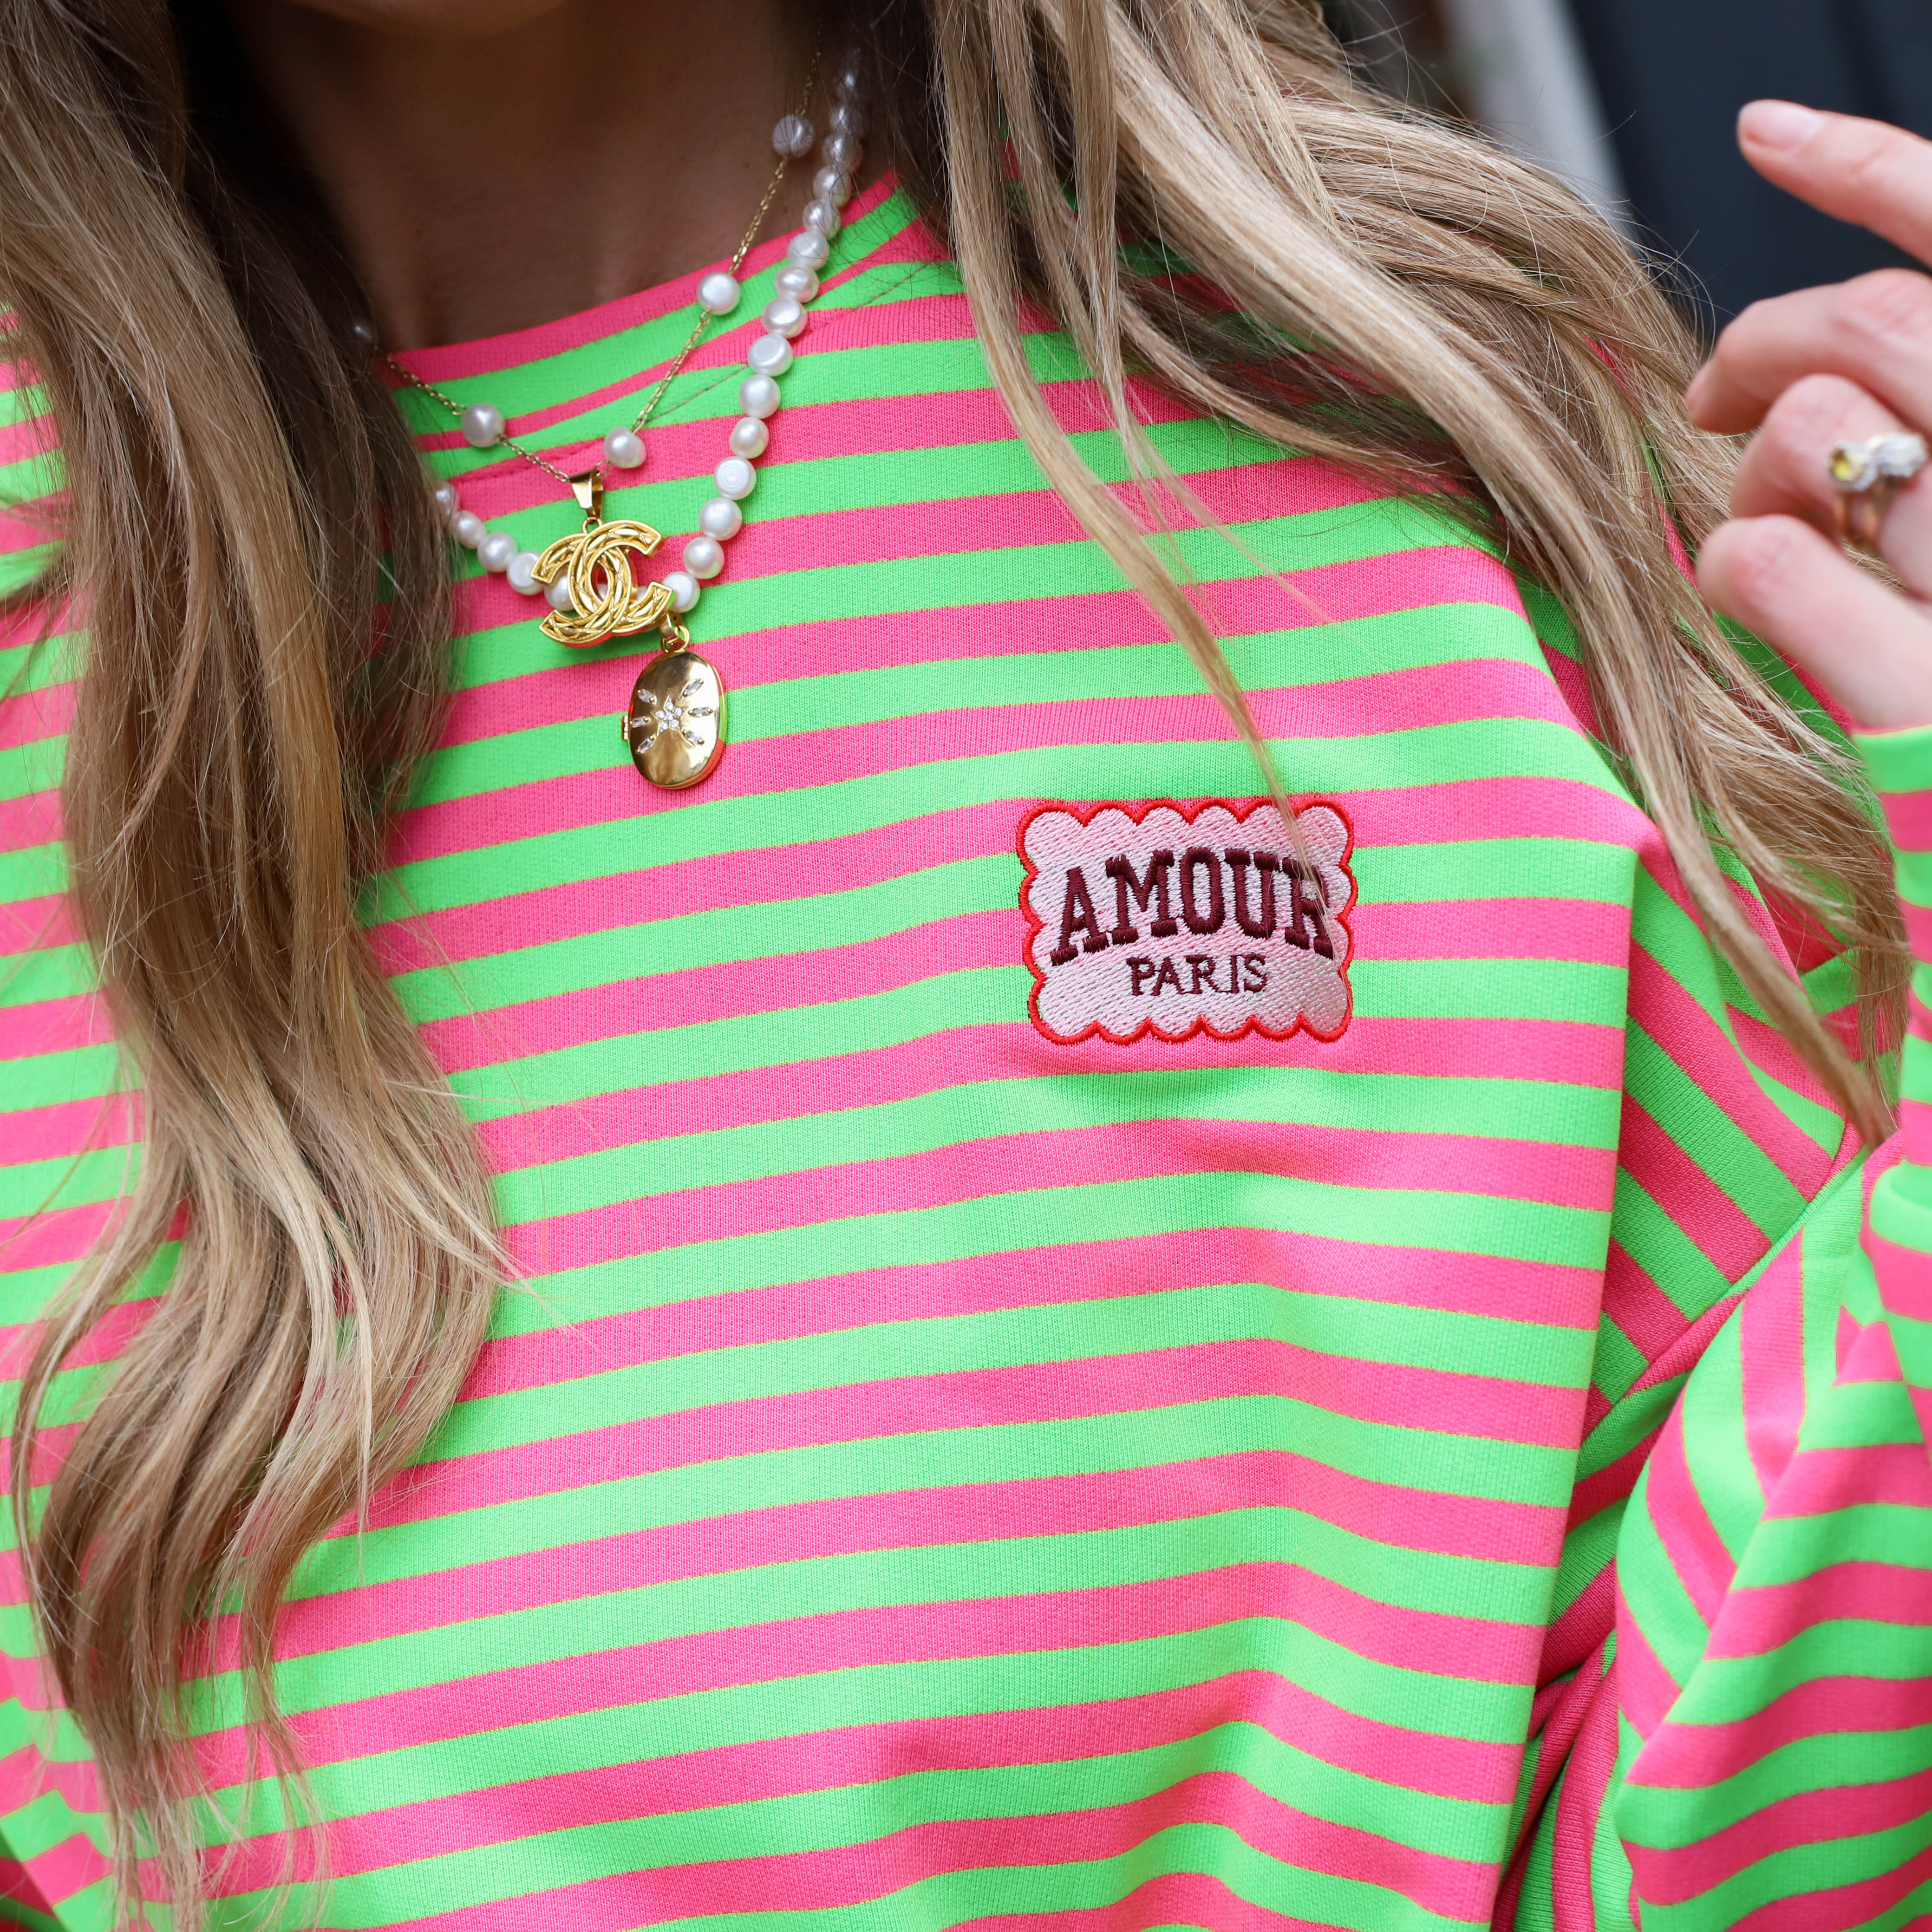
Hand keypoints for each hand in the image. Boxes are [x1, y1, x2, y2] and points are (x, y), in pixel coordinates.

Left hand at [1688, 103, 1931, 729]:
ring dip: (1752, 474)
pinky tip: (1743, 602)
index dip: (1873, 166)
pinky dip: (1730, 566)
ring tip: (1754, 531)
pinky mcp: (1917, 696)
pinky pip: (1763, 559)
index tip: (1762, 131)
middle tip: (1707, 399)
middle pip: (1877, 327)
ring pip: (1814, 434)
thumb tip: (1832, 396)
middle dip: (1764, 342)